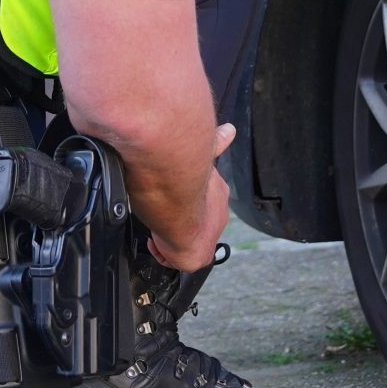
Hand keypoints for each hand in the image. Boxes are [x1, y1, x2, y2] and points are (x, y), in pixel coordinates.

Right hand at [147, 123, 235, 271]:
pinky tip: (155, 240)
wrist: (178, 202)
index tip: (178, 198)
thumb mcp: (203, 154)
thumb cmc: (185, 175)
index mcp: (219, 193)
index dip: (192, 201)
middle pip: (198, 221)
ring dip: (172, 236)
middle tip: (163, 214)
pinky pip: (177, 258)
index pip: (207, 200)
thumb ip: (215, 144)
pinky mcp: (196, 258)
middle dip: (181, 220)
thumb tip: (231, 130)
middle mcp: (218, 217)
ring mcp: (208, 239)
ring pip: (188, 240)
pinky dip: (163, 250)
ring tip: (158, 229)